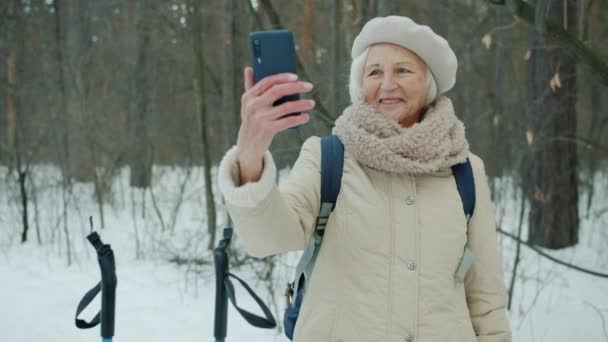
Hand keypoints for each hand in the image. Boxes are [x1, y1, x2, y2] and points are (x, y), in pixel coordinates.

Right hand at [236, 67, 314, 181]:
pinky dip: (298, 118)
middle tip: (309, 86)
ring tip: (312, 103)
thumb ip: (249, 86)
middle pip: (278, 91)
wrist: (247, 145)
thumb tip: (249, 68)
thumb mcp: (247, 104)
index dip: (283, 78)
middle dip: (296, 87)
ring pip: (286, 107)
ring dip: (301, 104)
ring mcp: (260, 118)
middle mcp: (253, 106)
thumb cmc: (251, 120)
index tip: (296, 77)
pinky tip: (306, 117)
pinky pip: (287, 122)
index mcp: (249, 96)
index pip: (267, 82)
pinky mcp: (267, 130)